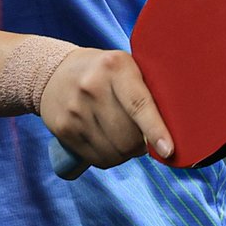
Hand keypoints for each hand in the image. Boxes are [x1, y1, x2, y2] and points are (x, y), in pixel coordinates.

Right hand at [39, 48, 173, 170]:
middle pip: (128, 137)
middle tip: (141, 135)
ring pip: (114, 152)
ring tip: (121, 136)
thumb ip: (146, 91)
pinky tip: (106, 141)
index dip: (155, 130)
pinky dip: (108, 157)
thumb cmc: (102, 73)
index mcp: (114, 66)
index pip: (138, 104)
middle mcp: (92, 86)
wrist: (53, 73)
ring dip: (125, 153)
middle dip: (141, 144)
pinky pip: (96, 159)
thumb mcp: (124, 67)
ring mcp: (75, 108)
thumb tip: (172, 130)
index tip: (168, 150)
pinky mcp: (63, 128)